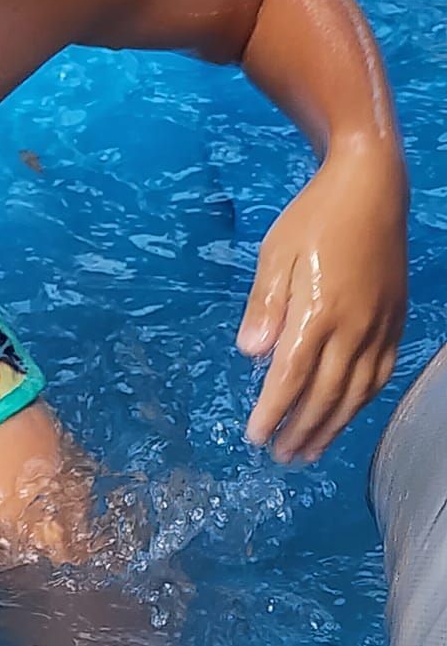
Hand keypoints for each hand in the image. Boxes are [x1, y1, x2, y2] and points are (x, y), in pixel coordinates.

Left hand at [238, 149, 406, 463]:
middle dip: (301, 429)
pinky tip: (347, 414)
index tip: (255, 436)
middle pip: (325, 394)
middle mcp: (354, 327)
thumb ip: (264, 306)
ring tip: (310, 451)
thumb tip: (250, 354)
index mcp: (318, 312)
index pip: (291, 377)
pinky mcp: (395, 321)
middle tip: (281, 456)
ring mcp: (380, 326)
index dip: (274, 412)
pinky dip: (362, 401)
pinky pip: (380, 373)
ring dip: (332, 426)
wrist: (371, 189)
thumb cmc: (314, 218)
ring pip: (357, 391)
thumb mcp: (276, 254)